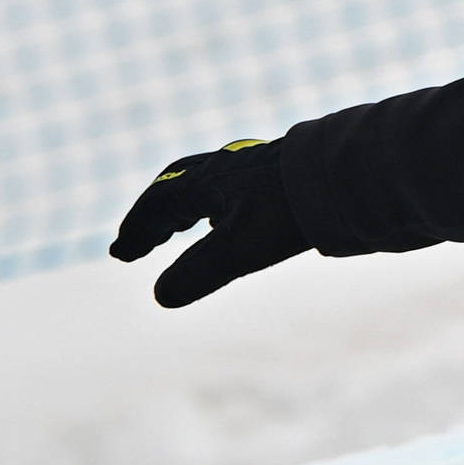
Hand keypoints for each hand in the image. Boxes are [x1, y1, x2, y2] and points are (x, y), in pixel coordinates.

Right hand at [109, 137, 311, 309]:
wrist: (342, 174)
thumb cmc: (289, 209)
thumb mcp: (241, 248)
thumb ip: (200, 273)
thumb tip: (161, 296)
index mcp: (204, 182)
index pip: (158, 206)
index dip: (137, 230)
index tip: (121, 253)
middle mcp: (220, 169)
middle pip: (172, 190)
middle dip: (151, 217)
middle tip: (134, 243)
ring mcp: (246, 168)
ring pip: (200, 186)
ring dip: (179, 209)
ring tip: (172, 231)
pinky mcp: (272, 173)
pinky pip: (228, 186)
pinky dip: (211, 204)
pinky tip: (224, 217)